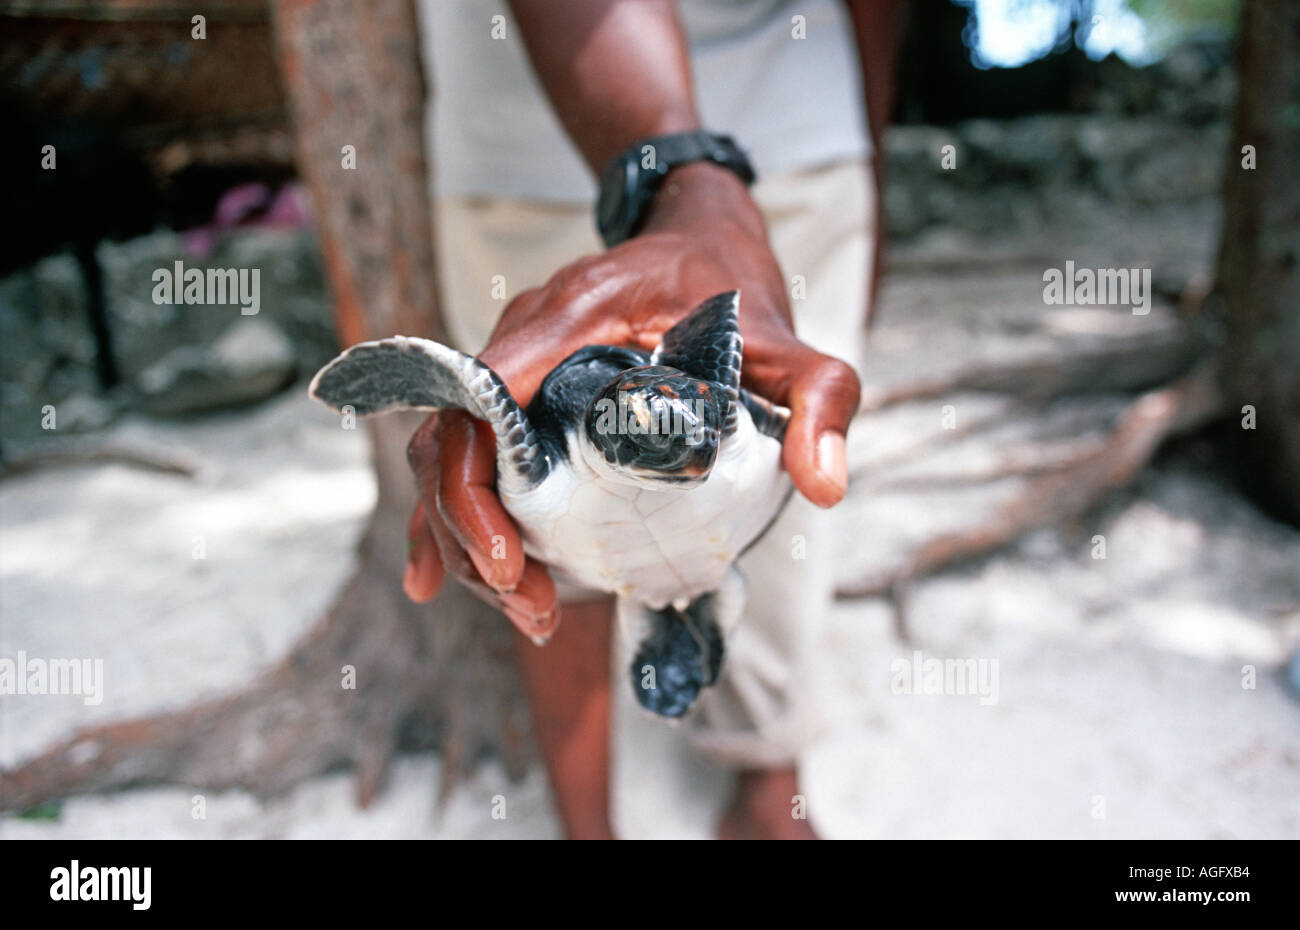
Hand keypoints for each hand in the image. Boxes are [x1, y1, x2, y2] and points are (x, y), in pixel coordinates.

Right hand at [403, 163, 860, 633]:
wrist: (698, 238)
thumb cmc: (733, 289)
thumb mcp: (788, 342)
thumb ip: (817, 398)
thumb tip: (824, 487)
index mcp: (575, 315)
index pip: (489, 396)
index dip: (481, 483)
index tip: (515, 560)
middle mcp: (524, 335)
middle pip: (454, 435)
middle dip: (468, 528)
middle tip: (525, 600)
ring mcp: (511, 362)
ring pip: (446, 449)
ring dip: (461, 534)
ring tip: (523, 606)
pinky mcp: (514, 389)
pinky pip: (461, 449)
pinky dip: (450, 513)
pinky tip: (444, 581)